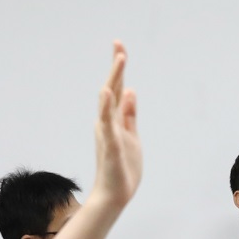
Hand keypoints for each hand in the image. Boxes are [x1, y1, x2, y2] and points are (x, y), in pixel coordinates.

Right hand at [89, 41, 143, 209]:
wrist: (114, 194)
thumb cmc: (123, 167)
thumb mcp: (131, 136)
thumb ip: (130, 115)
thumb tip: (130, 91)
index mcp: (115, 119)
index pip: (118, 88)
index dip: (119, 68)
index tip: (119, 46)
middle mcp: (108, 122)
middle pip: (112, 88)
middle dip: (116, 66)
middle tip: (119, 43)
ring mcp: (108, 132)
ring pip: (109, 100)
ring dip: (114, 78)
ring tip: (120, 58)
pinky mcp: (110, 144)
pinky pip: (108, 123)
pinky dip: (107, 107)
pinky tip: (108, 92)